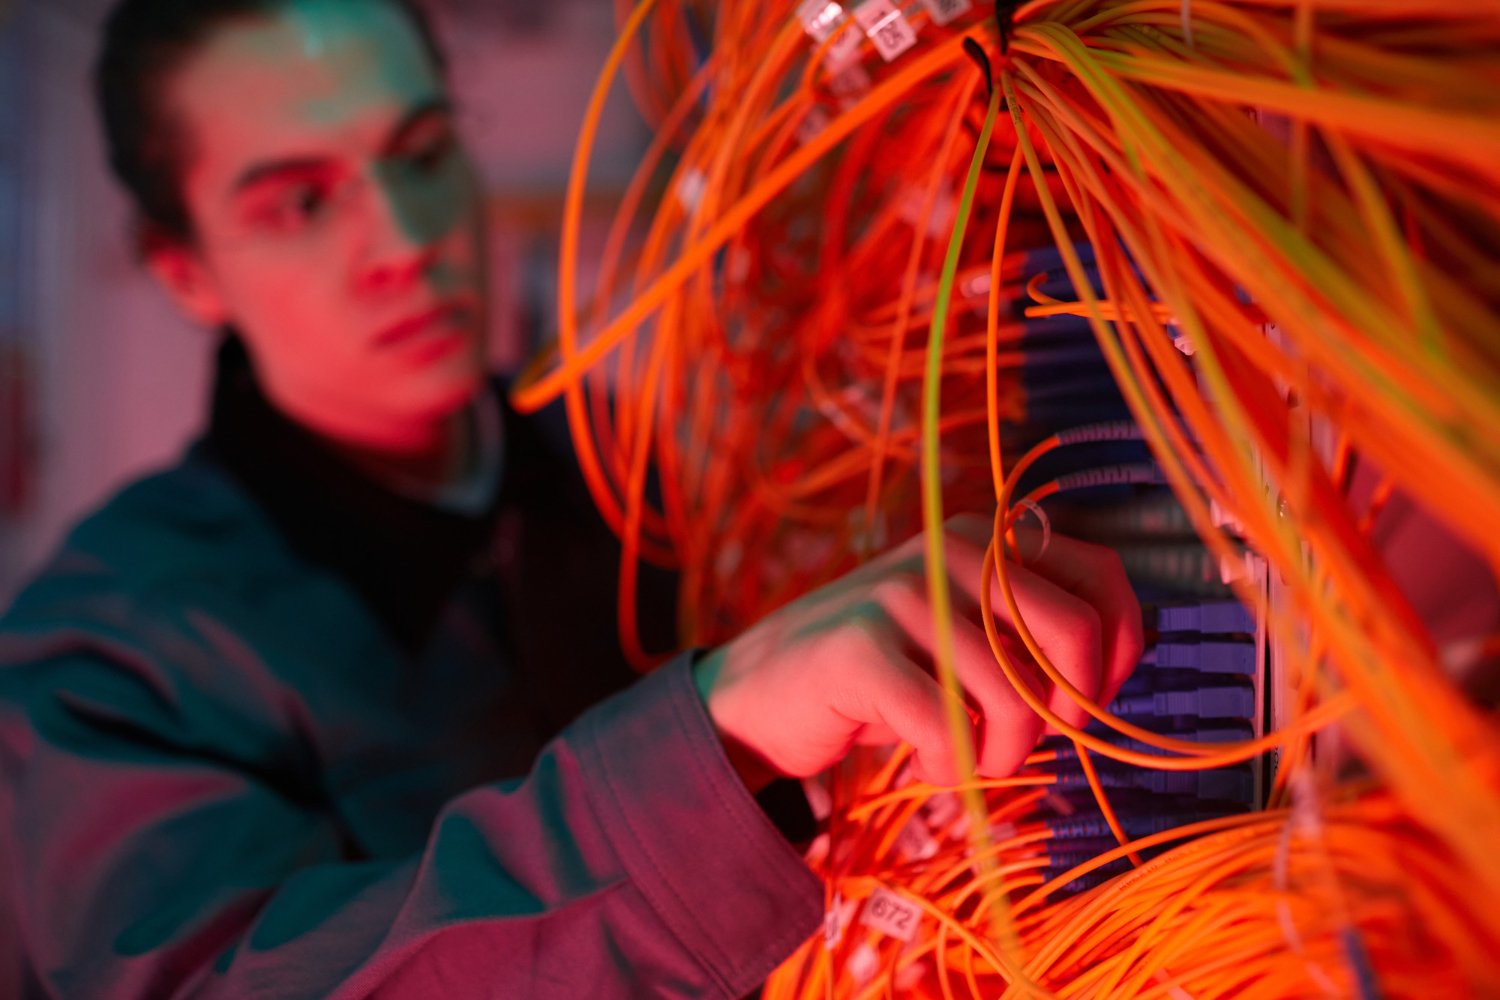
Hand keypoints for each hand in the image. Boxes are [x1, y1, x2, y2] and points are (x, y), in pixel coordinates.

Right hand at [692, 514, 1142, 789]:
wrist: (761, 692)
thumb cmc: (884, 675)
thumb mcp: (966, 638)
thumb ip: (1032, 633)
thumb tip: (1128, 657)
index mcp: (986, 538)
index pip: (1103, 580)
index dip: (1116, 654)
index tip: (1078, 704)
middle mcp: (950, 550)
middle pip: (1075, 633)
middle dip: (1067, 713)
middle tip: (1026, 742)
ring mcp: (902, 593)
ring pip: (1013, 699)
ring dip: (996, 758)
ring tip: (959, 761)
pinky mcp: (860, 648)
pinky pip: (948, 729)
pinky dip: (945, 767)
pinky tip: (922, 764)